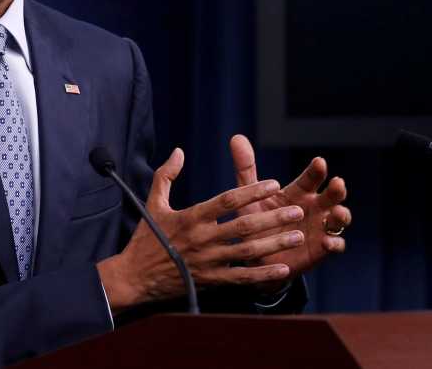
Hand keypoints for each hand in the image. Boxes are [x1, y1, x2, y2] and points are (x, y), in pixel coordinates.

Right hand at [97, 148, 306, 312]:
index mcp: (190, 217)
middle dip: (274, 218)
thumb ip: (166, 175)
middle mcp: (202, 239)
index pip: (227, 200)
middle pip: (244, 226)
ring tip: (298, 235)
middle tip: (297, 210)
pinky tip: (283, 268)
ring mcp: (207, 262)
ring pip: (248, 252)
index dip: (251, 191)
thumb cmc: (145, 238)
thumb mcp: (153, 203)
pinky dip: (263, 274)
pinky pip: (241, 278)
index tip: (273, 184)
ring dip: (275, 243)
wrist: (133, 277)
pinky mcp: (210, 281)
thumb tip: (178, 151)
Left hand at [229, 134, 350, 282]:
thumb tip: (236, 137)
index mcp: (299, 191)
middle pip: (332, 194)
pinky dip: (335, 243)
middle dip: (337, 189)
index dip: (317, 170)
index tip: (319, 162)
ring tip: (337, 213)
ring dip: (342, 214)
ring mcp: (321, 227)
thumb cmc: (255, 222)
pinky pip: (336, 245)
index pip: (312, 177)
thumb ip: (246, 169)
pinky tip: (328, 242)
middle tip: (337, 183)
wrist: (256, 257)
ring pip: (340, 218)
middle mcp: (315, 206)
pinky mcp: (322, 248)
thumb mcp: (248, 197)